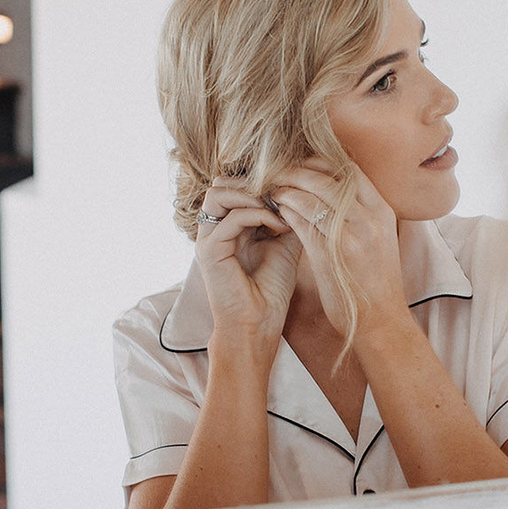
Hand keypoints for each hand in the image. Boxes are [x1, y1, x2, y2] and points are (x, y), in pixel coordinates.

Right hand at [193, 180, 300, 350]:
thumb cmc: (271, 290)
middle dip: (252, 183)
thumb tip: (298, 191)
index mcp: (228, 227)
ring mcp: (208, 239)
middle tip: (281, 195)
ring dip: (251, 195)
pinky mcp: (209, 251)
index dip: (260, 183)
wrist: (259, 325)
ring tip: (277, 209)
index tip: (289, 192)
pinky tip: (278, 226)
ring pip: (218, 192)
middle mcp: (214, 230)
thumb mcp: (285, 244)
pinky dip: (257, 215)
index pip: (233, 186)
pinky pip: (230, 218)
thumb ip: (286, 217)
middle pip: (220, 183)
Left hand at [270, 162, 403, 333]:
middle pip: (327, 178)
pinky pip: (301, 222)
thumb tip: (335, 191)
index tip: (303, 161)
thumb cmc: (376, 282)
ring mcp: (350, 235)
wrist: (383, 322)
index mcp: (383, 212)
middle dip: (298, 171)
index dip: (323, 161)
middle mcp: (369, 218)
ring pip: (311, 196)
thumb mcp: (380, 240)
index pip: (351, 170)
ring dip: (287, 189)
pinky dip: (287, 212)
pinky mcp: (330, 253)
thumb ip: (362, 215)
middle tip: (278, 170)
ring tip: (272, 189)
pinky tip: (277, 211)